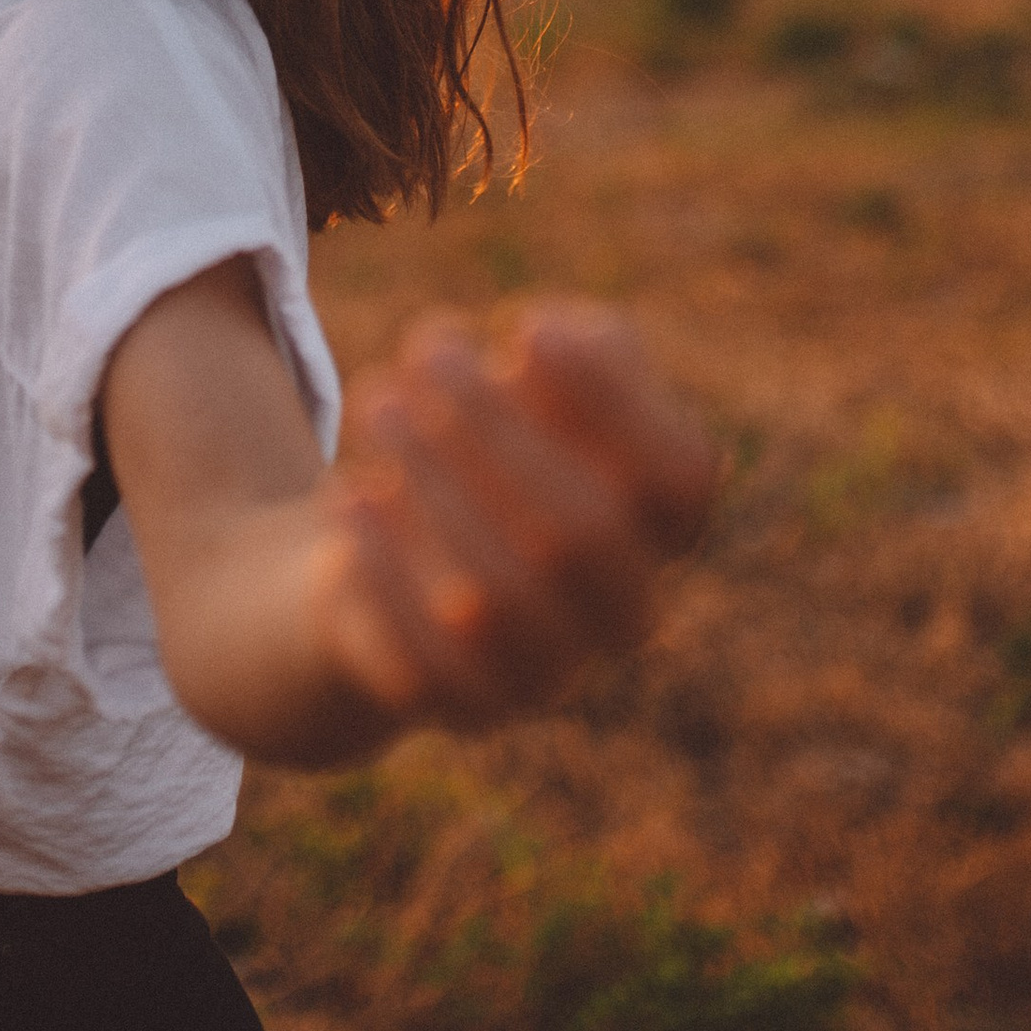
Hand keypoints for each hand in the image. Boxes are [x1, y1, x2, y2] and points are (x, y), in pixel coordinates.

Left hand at [315, 301, 715, 736]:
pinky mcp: (465, 704)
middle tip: (423, 351)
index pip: (682, 478)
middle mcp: (623, 609)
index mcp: (663, 528)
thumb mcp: (537, 375)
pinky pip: (428, 661)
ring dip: (431, 483)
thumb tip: (549, 341)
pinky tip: (348, 494)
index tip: (524, 326)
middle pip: (583, 530)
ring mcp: (549, 669)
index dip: (614, 400)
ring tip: (376, 400)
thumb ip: (574, 345)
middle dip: (495, 429)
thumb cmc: (488, 440)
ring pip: (500, 599)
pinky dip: (385, 570)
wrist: (390, 551)